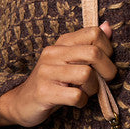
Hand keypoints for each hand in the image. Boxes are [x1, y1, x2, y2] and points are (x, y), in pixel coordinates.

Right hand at [0, 20, 116, 127]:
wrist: (22, 102)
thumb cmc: (53, 81)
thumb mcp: (70, 60)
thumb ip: (89, 44)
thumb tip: (108, 26)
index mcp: (62, 42)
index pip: (94, 33)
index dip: (108, 50)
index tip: (104, 64)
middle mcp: (53, 53)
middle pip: (94, 53)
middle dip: (107, 70)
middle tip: (103, 81)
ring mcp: (47, 72)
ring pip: (86, 74)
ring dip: (93, 88)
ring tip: (85, 91)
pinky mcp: (44, 92)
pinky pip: (76, 95)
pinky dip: (82, 101)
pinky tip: (76, 101)